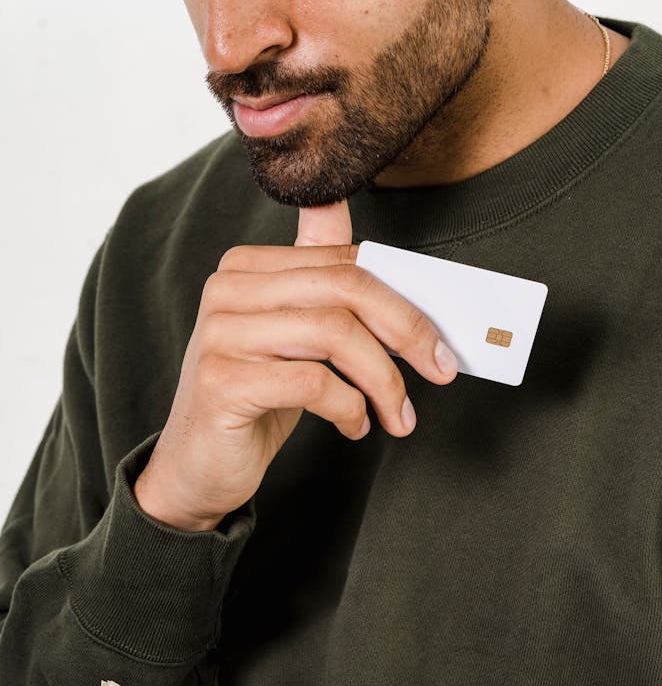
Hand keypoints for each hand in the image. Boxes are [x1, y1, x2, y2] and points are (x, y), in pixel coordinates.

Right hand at [134, 201, 457, 530]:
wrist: (197, 468)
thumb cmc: (253, 402)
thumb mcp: (293, 337)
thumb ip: (320, 282)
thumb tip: (354, 217)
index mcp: (248, 268)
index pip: (345, 262)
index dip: (405, 299)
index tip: (440, 340)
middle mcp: (228, 290)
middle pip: (346, 288)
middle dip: (407, 329)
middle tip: (441, 369)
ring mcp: (220, 334)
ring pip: (334, 332)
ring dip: (384, 379)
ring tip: (398, 415)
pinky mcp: (223, 382)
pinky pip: (312, 383)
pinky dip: (349, 408)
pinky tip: (355, 426)